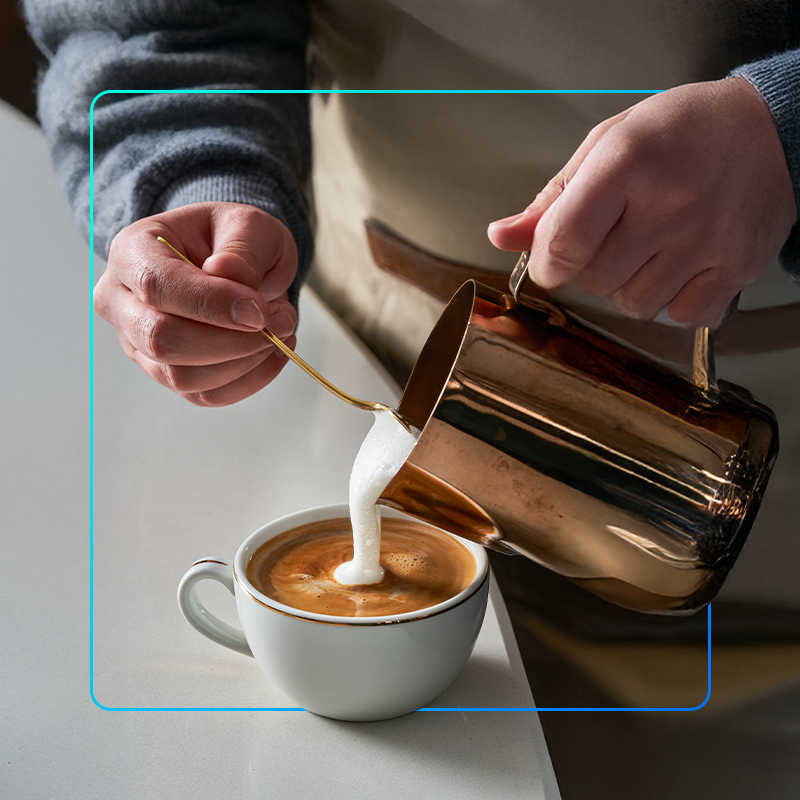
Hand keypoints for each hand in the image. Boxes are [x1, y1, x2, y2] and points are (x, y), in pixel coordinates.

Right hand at [94, 202, 298, 405]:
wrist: (235, 264)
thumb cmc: (234, 240)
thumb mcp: (248, 224)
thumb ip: (242, 247)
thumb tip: (228, 275)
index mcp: (132, 251)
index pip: (157, 286)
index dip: (211, 304)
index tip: (259, 311)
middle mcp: (122, 302)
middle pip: (161, 340)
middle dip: (230, 341)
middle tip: (279, 322)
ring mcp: (138, 344)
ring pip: (183, 377)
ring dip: (244, 361)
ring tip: (280, 330)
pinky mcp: (167, 374)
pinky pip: (206, 395)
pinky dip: (249, 379)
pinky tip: (272, 352)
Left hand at [488, 78, 797, 326]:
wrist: (772, 129)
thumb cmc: (682, 132)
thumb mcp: (607, 145)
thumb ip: (552, 199)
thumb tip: (501, 237)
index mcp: (627, 163)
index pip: (564, 244)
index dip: (548, 263)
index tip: (553, 260)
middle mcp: (669, 204)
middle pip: (595, 280)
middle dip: (592, 266)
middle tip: (619, 232)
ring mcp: (706, 240)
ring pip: (634, 305)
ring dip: (630, 285)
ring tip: (653, 244)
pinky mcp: (736, 267)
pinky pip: (681, 316)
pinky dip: (673, 301)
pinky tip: (681, 265)